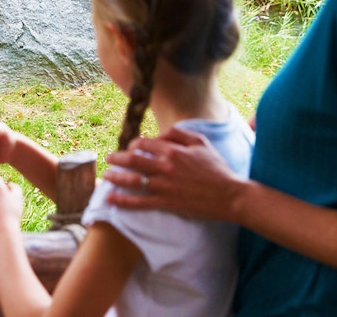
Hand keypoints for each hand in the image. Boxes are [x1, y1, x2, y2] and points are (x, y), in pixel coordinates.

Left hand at [102, 127, 246, 221]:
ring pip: (132, 180)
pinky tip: (112, 199)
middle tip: (109, 159)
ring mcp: (164, 186)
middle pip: (132, 160)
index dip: (133, 145)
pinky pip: (140, 202)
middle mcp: (165, 167)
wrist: (230, 195)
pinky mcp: (167, 203)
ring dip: (115, 177)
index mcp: (173, 150)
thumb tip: (159, 135)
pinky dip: (123, 200)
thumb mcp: (201, 142)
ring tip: (106, 177)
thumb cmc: (217, 168)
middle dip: (117, 158)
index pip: (144, 144)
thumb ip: (179, 134)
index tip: (129, 149)